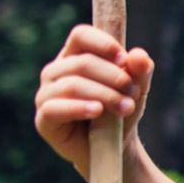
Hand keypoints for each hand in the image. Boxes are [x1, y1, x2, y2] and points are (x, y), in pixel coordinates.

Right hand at [34, 25, 153, 176]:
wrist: (115, 147)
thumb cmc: (120, 110)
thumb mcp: (136, 89)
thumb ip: (140, 70)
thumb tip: (138, 55)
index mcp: (74, 56)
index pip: (80, 35)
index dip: (102, 44)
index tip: (124, 59)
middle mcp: (55, 72)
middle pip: (82, 62)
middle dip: (114, 76)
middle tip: (133, 92)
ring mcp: (46, 95)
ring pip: (72, 84)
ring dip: (104, 94)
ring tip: (126, 107)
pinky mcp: (43, 119)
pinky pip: (55, 108)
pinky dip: (79, 108)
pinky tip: (97, 111)